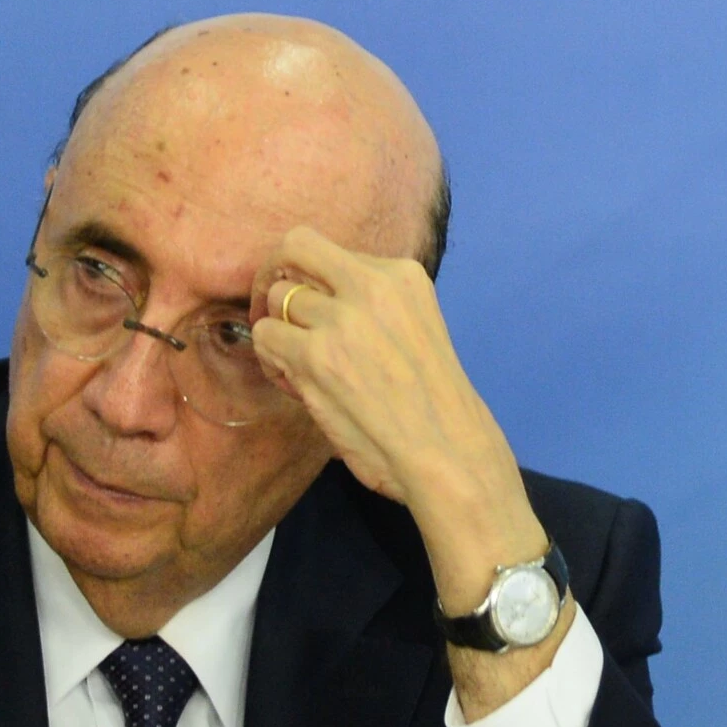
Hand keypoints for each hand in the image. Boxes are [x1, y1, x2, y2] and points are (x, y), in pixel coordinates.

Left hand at [251, 226, 565, 718]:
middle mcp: (375, 287)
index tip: (284, 302)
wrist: (462, 488)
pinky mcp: (326, 364)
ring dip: (268, 341)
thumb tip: (313, 308)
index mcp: (404, 282)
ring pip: (268, 305)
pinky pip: (269, 352)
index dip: (287, 267)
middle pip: (281, 252)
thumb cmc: (440, 441)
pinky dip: (272, 377)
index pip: (312, 238)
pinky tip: (302, 408)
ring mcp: (346, 323)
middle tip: (270, 335)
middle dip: (265, 288)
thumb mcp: (410, 363)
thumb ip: (368, 328)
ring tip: (294, 385)